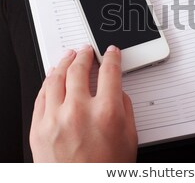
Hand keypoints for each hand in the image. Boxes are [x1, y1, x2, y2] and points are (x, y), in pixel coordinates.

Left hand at [30, 45, 136, 161]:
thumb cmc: (107, 170)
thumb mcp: (129, 137)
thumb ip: (124, 108)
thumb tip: (117, 91)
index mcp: (106, 113)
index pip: (110, 72)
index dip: (111, 58)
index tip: (111, 53)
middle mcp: (79, 112)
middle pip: (79, 70)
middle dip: (85, 55)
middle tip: (87, 50)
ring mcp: (55, 120)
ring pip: (56, 79)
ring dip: (64, 63)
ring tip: (69, 56)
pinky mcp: (38, 130)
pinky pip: (41, 97)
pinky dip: (48, 82)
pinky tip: (53, 77)